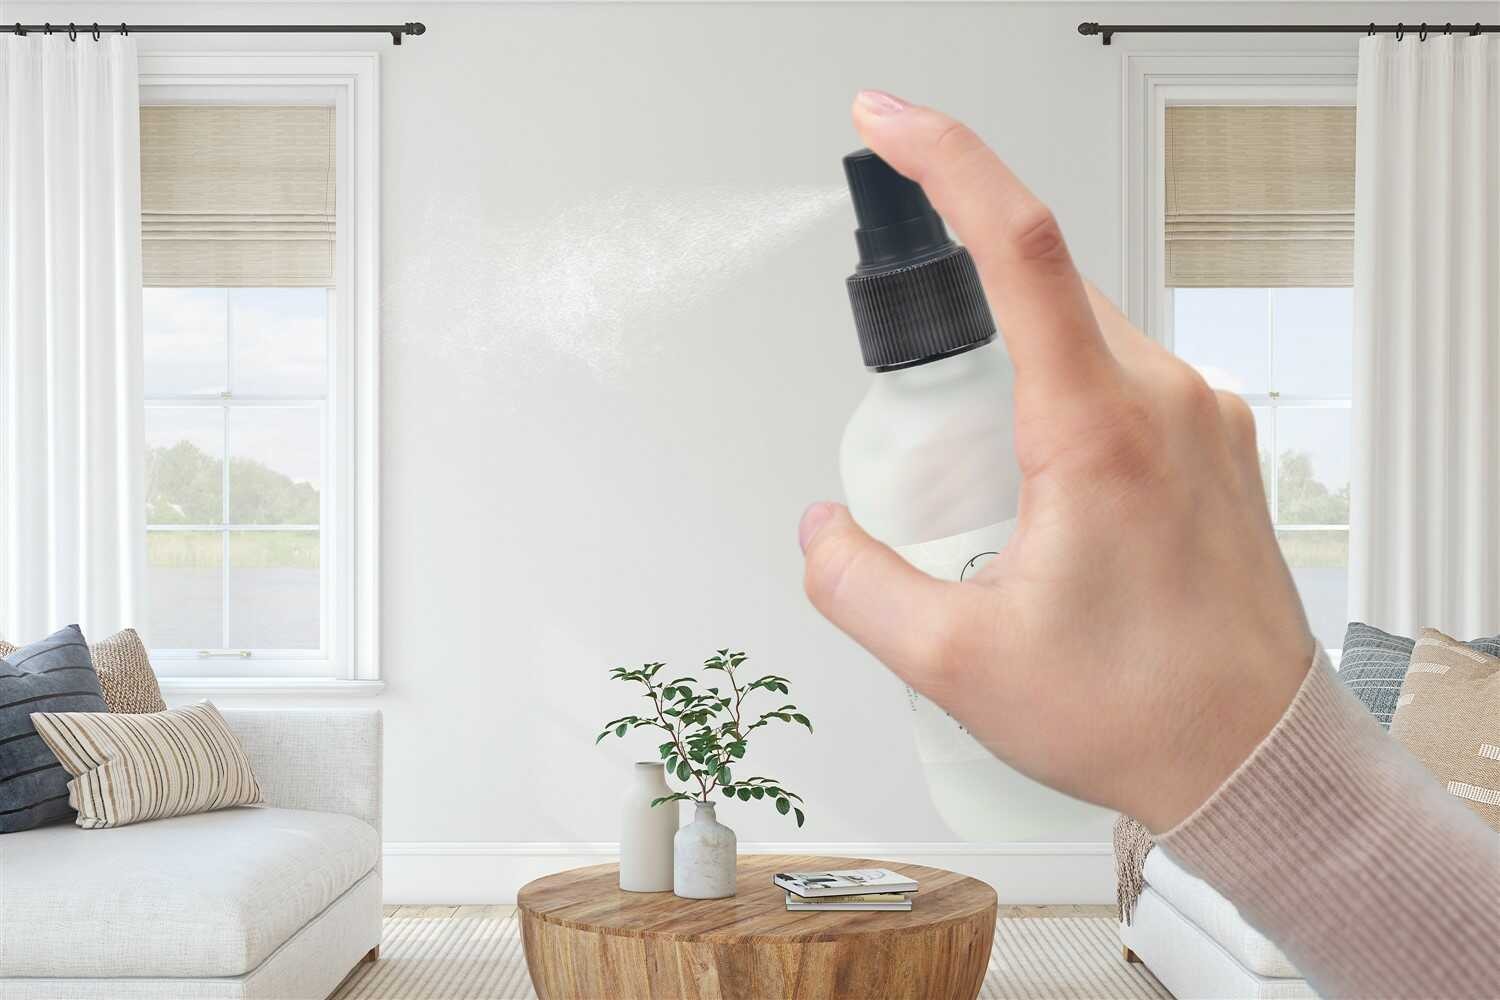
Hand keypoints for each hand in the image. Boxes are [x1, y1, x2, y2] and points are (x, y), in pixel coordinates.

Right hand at [799, 91, 1315, 833]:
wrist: (1256, 761)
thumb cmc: (1136, 713)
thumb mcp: (955, 663)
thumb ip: (857, 584)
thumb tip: (821, 529)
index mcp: (1097, 430)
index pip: (1019, 243)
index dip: (944, 159)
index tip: (887, 121)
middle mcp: (1165, 401)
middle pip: (1045, 285)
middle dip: (963, 314)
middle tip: (927, 429)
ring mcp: (1204, 418)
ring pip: (1086, 331)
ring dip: (1016, 370)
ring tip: (996, 493)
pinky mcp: (1220, 444)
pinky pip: (1126, 376)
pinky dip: (1066, 398)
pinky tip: (1049, 496)